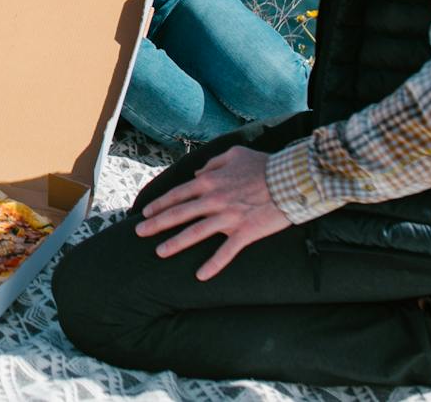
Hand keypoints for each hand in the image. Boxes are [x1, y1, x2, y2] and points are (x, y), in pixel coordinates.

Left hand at [134, 145, 291, 279]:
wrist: (291, 179)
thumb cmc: (264, 165)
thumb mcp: (234, 155)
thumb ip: (212, 164)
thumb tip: (196, 174)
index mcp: (209, 180)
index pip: (177, 194)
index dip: (160, 204)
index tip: (146, 213)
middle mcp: (214, 199)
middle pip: (179, 213)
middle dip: (156, 224)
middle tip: (139, 233)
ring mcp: (228, 217)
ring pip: (195, 233)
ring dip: (175, 244)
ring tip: (159, 252)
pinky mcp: (245, 232)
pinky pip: (226, 252)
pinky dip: (213, 265)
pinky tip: (200, 276)